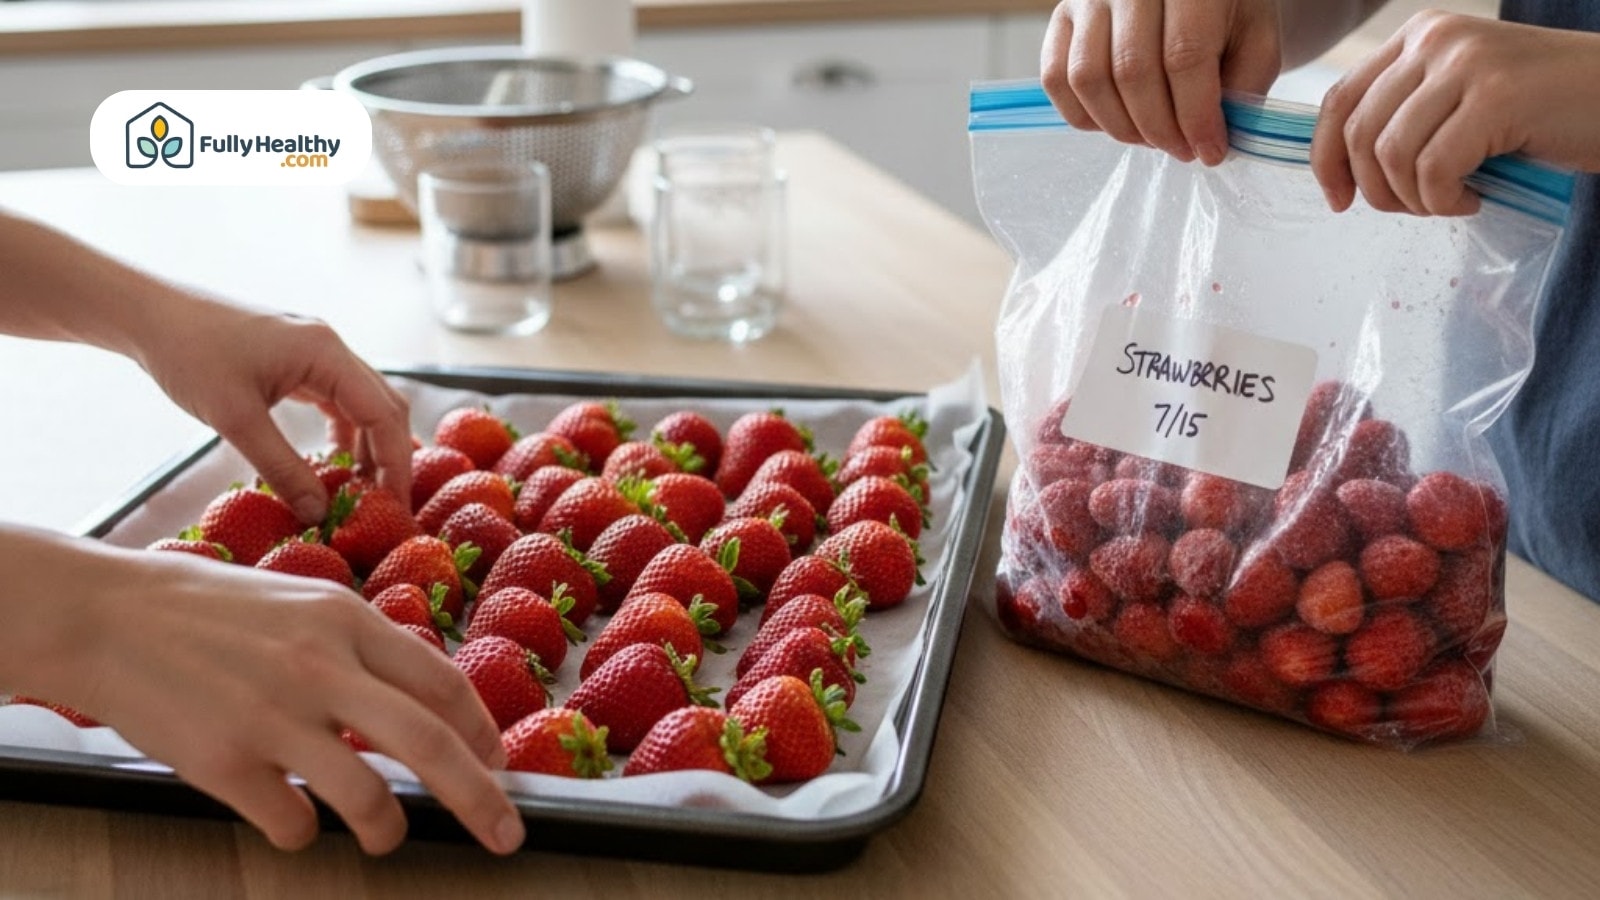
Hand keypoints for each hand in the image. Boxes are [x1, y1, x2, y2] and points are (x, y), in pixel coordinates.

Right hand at [14, 529, 523, 854]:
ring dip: (387, 831)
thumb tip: (422, 700)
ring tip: (383, 838)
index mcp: (347, 621)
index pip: (444, 685)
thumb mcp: (303, 601)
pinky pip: (293, 824)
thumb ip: (361, 646)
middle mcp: (321, 667)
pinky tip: (291, 819)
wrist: (108, 616)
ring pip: (368, 798)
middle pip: (431, 744)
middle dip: (482, 799)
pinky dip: (303, 835)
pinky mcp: (224, 763)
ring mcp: (273, 717)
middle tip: (508, 836)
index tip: (499, 766)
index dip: (483, 734)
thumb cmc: (208, 609)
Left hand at [134, 297, 412, 522]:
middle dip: (390, 458)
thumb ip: (282, 469)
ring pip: (363, 403)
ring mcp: (317, 351)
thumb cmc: (189, 356)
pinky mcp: (299, 359)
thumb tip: (318, 514)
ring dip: (368, 446)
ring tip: (360, 490)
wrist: (149, 314)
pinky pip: (337, 398)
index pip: (383, 414)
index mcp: (327, 353)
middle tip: (386, 506)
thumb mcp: (236, 421)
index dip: (395, 464)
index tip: (396, 507)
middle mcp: (332, 347)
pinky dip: (344, 432)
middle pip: (384, 407)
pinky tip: (331, 460)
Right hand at [1040, 0, 1282, 164]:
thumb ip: (1243, 85)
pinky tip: (1117, 121)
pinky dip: (1084, 115)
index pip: (1184, 55)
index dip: (1195, 115)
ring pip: (1088, 79)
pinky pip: (1056, 79)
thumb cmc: (1224, 15)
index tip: (1210, 151)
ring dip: (1121, 127)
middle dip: (1159, 129)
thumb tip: (1210, 139)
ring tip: (1151, 137)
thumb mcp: (1255, 40)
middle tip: (1182, 150)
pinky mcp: (1062, 18)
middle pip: (1132, 71)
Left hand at [1311, 12, 1599, 215]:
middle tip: (1416, 207)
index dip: (1325, 159)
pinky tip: (1474, 199)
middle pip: (1358, 133)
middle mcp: (1436, 40)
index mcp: (1419, 35)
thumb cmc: (1540, 110)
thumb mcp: (1460, 99)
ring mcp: (1466, 64)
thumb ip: (1408, 115)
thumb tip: (1342, 170)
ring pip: (1391, 155)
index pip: (1340, 100)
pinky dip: (1444, 200)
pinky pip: (1433, 170)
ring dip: (1413, 198)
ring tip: (1450, 202)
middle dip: (1376, 189)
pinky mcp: (1496, 97)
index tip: (1339, 199)